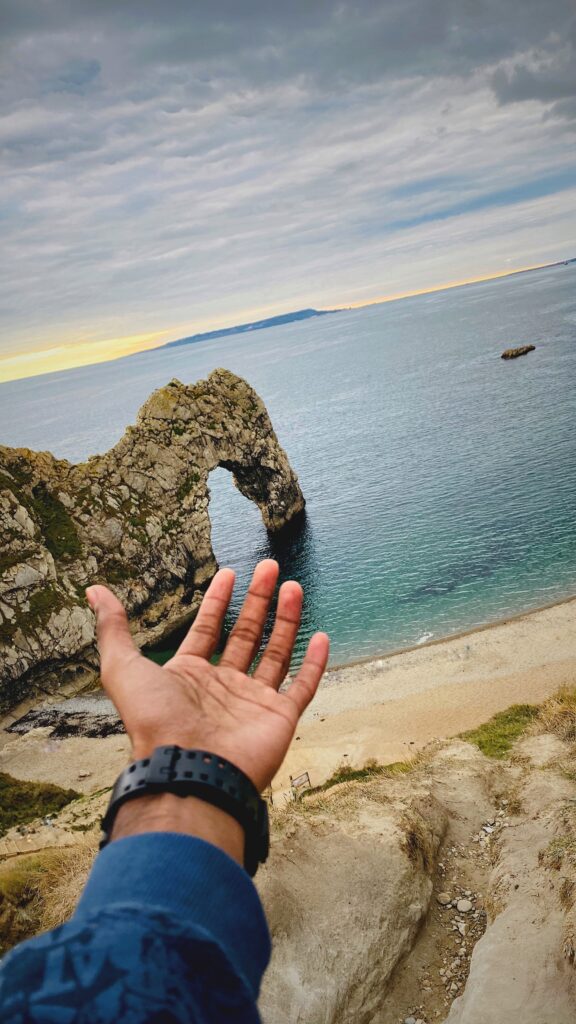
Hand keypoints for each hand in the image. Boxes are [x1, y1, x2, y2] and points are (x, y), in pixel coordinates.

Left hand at [86, 560, 328, 794]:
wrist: (189, 769)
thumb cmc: (155, 721)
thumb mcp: (123, 667)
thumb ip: (114, 629)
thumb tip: (94, 592)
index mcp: (189, 676)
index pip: (207, 629)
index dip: (217, 601)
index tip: (229, 573)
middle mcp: (223, 687)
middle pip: (245, 634)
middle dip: (257, 600)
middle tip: (269, 567)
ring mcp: (253, 702)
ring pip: (275, 653)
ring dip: (285, 619)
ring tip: (294, 586)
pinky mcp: (279, 718)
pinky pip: (301, 686)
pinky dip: (313, 663)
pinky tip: (320, 636)